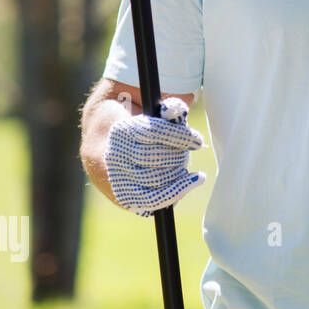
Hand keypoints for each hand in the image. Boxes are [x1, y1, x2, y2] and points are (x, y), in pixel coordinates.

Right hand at [105, 97, 205, 216]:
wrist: (111, 148)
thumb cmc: (141, 127)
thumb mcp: (153, 111)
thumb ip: (168, 109)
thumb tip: (176, 110)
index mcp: (120, 130)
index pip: (153, 132)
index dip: (179, 136)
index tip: (197, 141)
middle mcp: (114, 154)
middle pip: (155, 157)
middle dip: (178, 155)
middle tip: (185, 154)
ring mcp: (116, 177)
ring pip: (156, 177)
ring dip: (177, 171)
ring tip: (181, 166)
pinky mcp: (124, 197)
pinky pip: (152, 199)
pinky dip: (176, 191)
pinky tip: (192, 181)